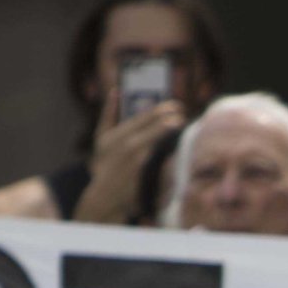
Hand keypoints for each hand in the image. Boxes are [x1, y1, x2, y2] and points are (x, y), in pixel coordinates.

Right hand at [76, 95, 184, 223]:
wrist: (104, 197)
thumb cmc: (104, 166)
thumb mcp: (102, 137)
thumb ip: (108, 113)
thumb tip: (115, 91)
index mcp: (122, 132)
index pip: (149, 115)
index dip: (167, 108)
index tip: (178, 106)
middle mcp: (131, 144)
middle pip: (160, 125)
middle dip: (175, 118)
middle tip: (185, 116)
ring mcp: (140, 160)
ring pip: (166, 141)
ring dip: (177, 134)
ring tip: (185, 129)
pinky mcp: (148, 174)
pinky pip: (166, 161)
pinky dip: (175, 154)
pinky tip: (182, 150)